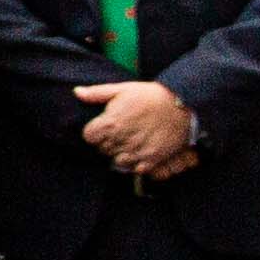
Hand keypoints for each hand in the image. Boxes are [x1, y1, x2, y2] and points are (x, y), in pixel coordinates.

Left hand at [76, 80, 201, 180]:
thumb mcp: (122, 89)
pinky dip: (136, 164)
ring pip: (117, 162)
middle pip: (102, 150)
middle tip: (118, 134)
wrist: (181, 105)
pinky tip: (140, 152)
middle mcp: (122, 139)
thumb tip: (77, 92)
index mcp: (111, 122)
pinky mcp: (153, 159)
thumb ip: (97, 93)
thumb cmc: (150, 96)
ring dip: (120, 154)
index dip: (94, 132)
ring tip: (129, 143)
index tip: (102, 128)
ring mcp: (138, 151)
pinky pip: (136, 169)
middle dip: (107, 143)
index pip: (89, 137)